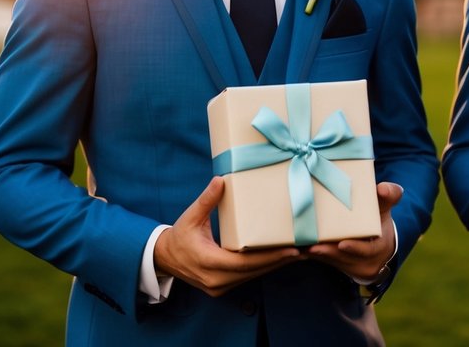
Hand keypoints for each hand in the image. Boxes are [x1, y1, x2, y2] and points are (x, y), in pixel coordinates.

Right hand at [154, 177, 302, 296]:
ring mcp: (219, 287)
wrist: (164, 258)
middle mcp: (216, 280)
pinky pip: (247, 278)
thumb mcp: (191, 216)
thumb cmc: (179, 235)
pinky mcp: (222, 287)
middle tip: (304, 249)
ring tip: (298, 253)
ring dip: (274, 265)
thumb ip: (206, 200)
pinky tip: (279, 258)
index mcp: (208, 262)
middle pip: (254, 271)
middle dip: (279, 261)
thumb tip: (220, 180)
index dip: (269, 257)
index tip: (291, 250)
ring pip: (252, 276)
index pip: (245, 262)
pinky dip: (263, 268)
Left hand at [306, 181, 401, 282]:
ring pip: (333, 262)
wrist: (378, 242)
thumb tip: (383, 188)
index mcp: (379, 247)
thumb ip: (388, 196)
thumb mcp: (385, 208)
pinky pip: (325, 262)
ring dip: (319, 254)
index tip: (343, 243)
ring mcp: (351, 266)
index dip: (356, 248)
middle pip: (346, 259)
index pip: (368, 250)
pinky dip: (314, 254)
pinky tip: (301, 248)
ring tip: (304, 246)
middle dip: (330, 253)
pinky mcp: (339, 266)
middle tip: (314, 246)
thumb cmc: (380, 219)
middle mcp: (365, 262)